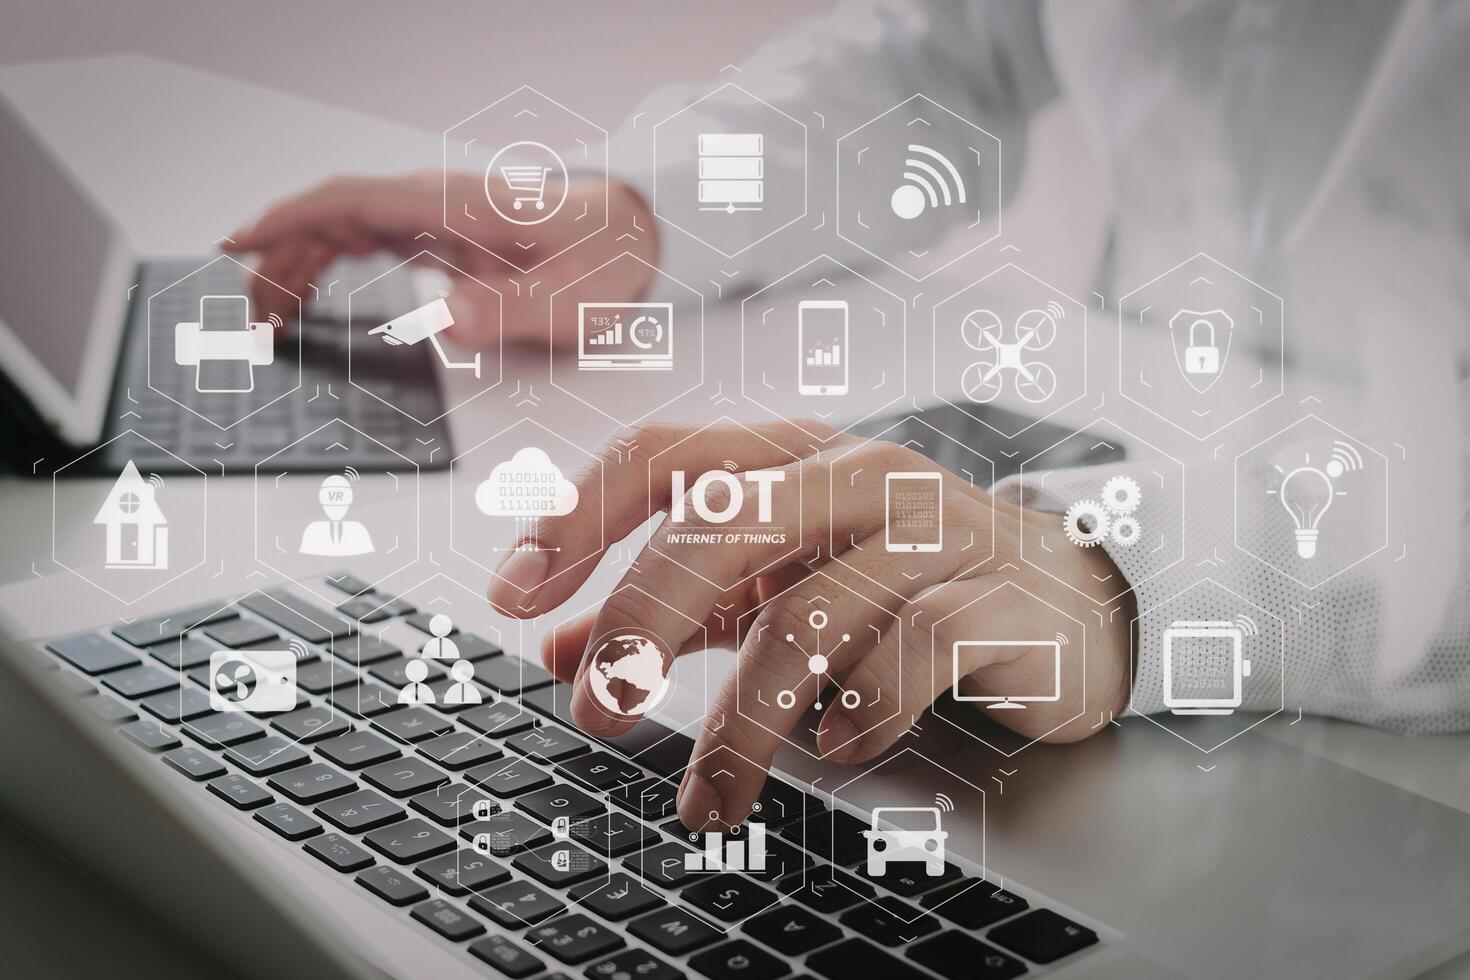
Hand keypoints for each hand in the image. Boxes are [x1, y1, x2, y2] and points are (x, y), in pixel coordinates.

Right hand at [222, 171, 656, 346]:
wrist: (637, 233)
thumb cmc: (606, 258)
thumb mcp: (570, 296)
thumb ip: (508, 309)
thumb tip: (443, 318)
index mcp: (454, 207)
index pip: (349, 200)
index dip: (288, 220)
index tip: (237, 243)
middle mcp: (433, 203)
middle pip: (332, 218)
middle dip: (280, 259)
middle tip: (250, 318)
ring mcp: (432, 216)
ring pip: (342, 229)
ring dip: (297, 266)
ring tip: (266, 317)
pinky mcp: (438, 235)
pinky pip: (365, 240)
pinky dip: (327, 264)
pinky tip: (307, 295)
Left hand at [490, 422, 1133, 828]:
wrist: (1066, 595)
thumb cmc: (901, 580)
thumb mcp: (779, 580)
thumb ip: (678, 608)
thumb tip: (556, 648)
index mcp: (790, 457)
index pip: (664, 454)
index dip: (579, 515)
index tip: (511, 595)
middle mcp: (855, 477)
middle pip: (719, 525)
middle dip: (640, 622)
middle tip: (594, 711)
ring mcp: (931, 532)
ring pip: (806, 615)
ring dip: (740, 722)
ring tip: (708, 798)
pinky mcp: (994, 600)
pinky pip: (907, 657)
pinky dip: (856, 717)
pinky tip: (836, 751)